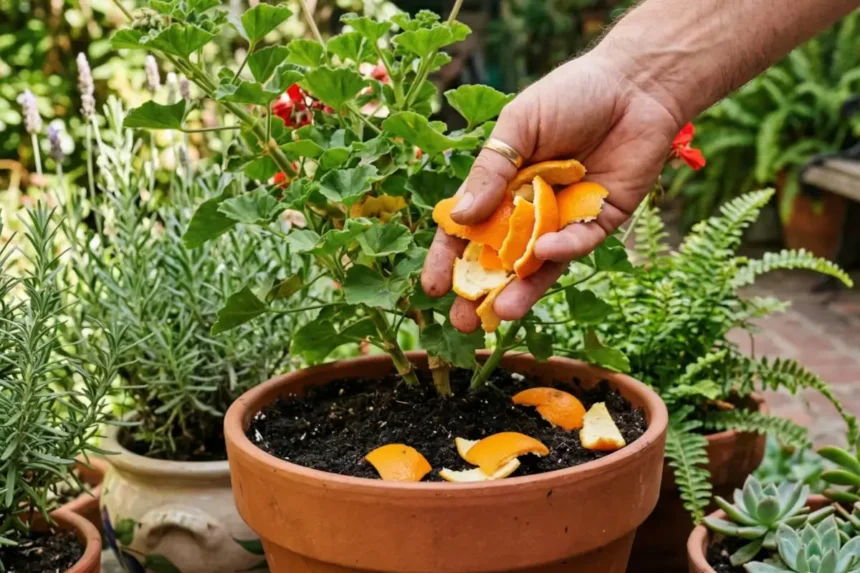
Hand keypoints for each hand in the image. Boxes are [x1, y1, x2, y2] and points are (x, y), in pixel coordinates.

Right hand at [421, 51, 682, 331]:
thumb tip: (458, 217)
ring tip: (500, 314)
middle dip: (481, 291)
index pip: (466, 229)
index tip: (433, 288)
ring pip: (538, 264)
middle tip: (462, 322)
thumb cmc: (570, 95)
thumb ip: (490, 172)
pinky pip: (578, 244)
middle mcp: (529, 209)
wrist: (636, 86)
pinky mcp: (599, 222)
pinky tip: (545, 251)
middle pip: (500, 258)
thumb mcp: (518, 127)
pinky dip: (561, 248)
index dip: (449, 258)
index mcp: (501, 185)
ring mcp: (563, 220)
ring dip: (520, 290)